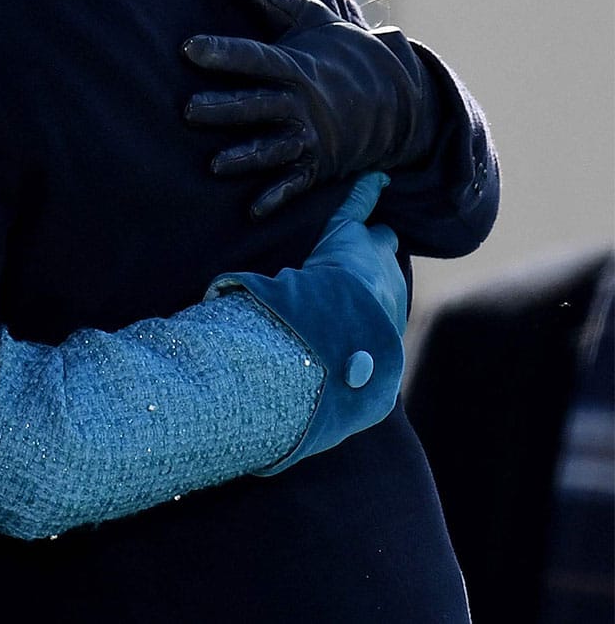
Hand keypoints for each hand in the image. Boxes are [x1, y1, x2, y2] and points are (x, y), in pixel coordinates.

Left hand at [183, 0, 437, 217]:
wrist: (399, 95)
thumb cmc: (341, 48)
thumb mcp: (310, 15)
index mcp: (296, 65)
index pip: (255, 57)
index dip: (224, 53)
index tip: (189, 48)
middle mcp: (303, 102)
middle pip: (259, 105)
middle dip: (226, 109)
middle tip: (188, 111)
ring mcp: (312, 136)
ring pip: (275, 148)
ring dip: (246, 157)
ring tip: (215, 164)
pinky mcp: (317, 165)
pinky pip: (295, 183)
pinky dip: (276, 198)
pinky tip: (252, 210)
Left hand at [211, 173, 406, 472]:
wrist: (343, 342)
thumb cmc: (330, 378)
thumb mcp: (319, 408)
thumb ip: (294, 422)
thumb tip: (258, 464)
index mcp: (377, 341)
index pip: (374, 328)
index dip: (366, 324)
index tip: (358, 323)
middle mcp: (384, 304)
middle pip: (383, 282)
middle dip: (375, 278)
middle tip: (372, 270)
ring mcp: (372, 269)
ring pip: (375, 246)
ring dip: (368, 240)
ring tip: (373, 229)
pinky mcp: (351, 241)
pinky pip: (359, 210)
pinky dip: (363, 193)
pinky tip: (372, 179)